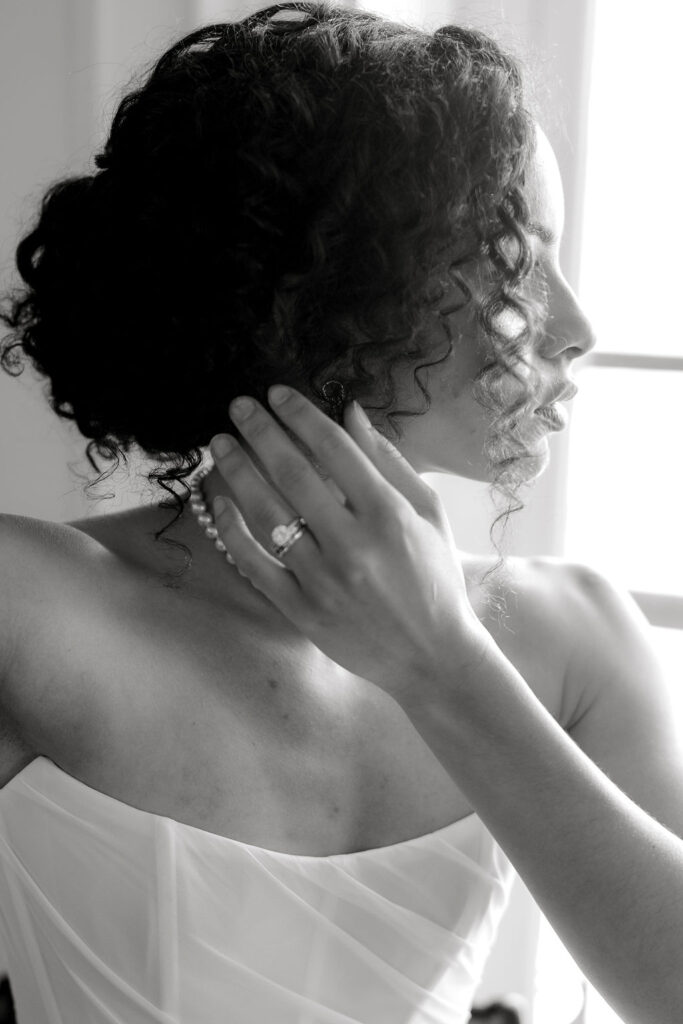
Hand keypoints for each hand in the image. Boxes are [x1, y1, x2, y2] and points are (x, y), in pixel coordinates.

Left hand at [209, 386, 486, 704]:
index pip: (334, 450)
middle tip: (237, 405)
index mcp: (388, 515)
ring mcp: (323, 580)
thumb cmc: (435, 578)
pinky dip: (233, 530)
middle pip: (293, 474)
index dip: (300, 415)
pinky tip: (219, 501)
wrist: (432, 657)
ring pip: (266, 515)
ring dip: (238, 472)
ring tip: (219, 444)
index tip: (276, 393)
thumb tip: (351, 412)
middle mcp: (353, 544)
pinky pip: (255, 564)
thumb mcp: (428, 514)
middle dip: (260, 432)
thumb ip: (389, 461)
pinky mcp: (301, 610)